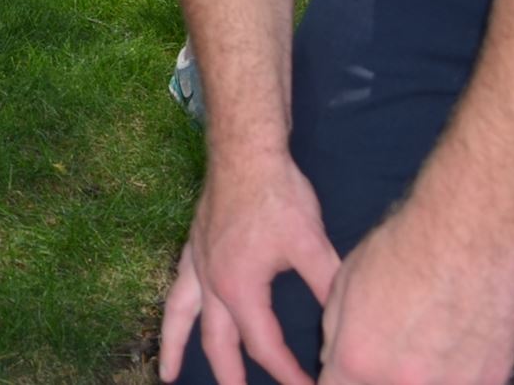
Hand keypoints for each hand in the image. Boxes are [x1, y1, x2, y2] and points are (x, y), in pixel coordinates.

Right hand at [160, 153, 341, 384]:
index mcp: (240, 290)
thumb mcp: (312, 245)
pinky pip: (178, 288)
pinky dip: (173, 309)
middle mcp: (212, 284)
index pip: (266, 346)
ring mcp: (198, 264)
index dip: (289, 374)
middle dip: (231, 378)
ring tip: (168, 376)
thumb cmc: (279, 196)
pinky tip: (176, 314)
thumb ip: (327, 287)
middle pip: (219, 344)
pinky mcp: (194, 246)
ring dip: (176, 348)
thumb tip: (345, 325)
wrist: (246, 152)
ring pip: (181, 318)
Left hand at [318, 205, 513, 384]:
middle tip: (398, 347)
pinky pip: (467, 384)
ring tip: (432, 342)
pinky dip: (461, 373)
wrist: (466, 237)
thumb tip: (333, 362)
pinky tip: (461, 345)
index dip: (343, 378)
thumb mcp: (344, 284)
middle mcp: (401, 383)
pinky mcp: (491, 382)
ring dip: (425, 376)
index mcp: (357, 361)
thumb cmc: (402, 249)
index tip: (354, 370)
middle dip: (381, 376)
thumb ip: (335, 333)